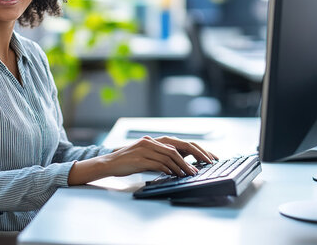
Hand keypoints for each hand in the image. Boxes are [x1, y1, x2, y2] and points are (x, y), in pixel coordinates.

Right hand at [67, 136, 218, 184]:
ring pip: (170, 156)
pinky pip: (159, 164)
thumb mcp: (146, 155)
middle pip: (178, 147)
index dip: (195, 149)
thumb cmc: (128, 161)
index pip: (180, 143)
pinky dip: (169, 169)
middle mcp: (151, 142)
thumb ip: (160, 157)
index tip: (207, 158)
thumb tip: (178, 165)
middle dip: (193, 156)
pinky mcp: (141, 158)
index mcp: (154, 140)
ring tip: (191, 174)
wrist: (109, 163)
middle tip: (204, 165)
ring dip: (182, 166)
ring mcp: (146, 149)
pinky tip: (175, 175)